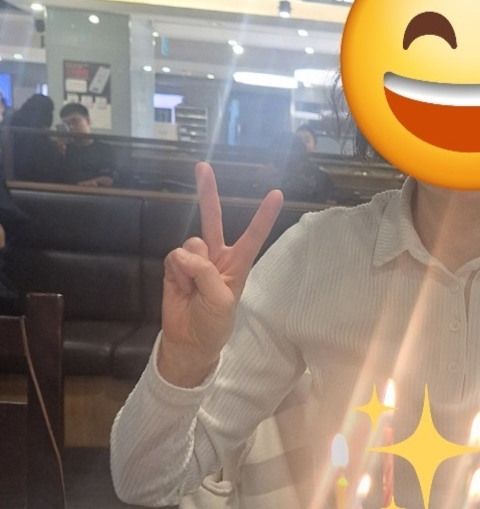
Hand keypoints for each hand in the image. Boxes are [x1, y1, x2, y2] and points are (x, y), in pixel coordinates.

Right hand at [158, 162, 282, 385]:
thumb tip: (184, 253)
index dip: (263, 216)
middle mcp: (217, 257)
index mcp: (238, 265)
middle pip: (213, 219)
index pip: (253, 236)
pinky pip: (174, 256)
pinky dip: (176, 272)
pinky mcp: (175, 266)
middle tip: (202, 167)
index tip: (276, 193)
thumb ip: (206, 273)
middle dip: (208, 193)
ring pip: (191, 244)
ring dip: (191, 266)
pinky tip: (180, 287)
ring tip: (194, 289)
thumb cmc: (214, 324)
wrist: (189, 341)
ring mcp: (195, 260)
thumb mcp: (221, 301)